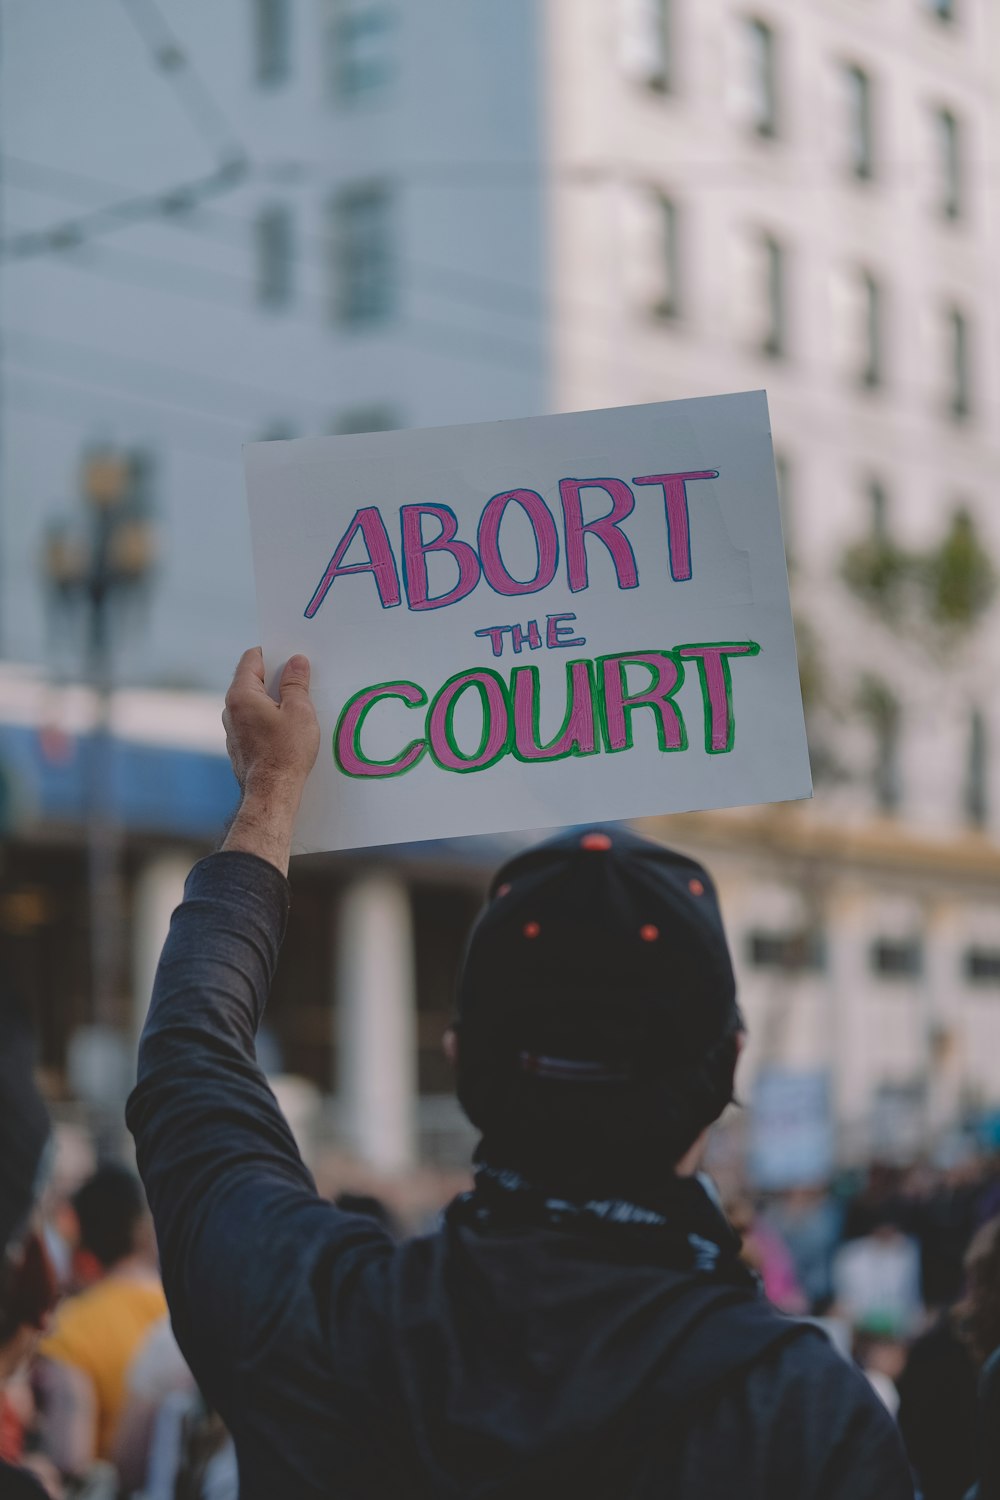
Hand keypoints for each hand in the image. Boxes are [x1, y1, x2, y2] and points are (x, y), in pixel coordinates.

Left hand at [221, 648, 319, 872]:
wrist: (272, 794)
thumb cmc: (286, 753)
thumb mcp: (299, 711)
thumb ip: (296, 683)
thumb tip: (296, 662)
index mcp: (241, 694)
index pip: (252, 658)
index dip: (274, 653)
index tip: (293, 656)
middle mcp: (230, 709)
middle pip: (253, 680)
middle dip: (277, 677)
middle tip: (302, 680)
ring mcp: (233, 728)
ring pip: (254, 702)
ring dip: (275, 700)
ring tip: (300, 706)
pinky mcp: (240, 745)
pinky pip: (255, 721)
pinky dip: (270, 718)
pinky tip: (290, 728)